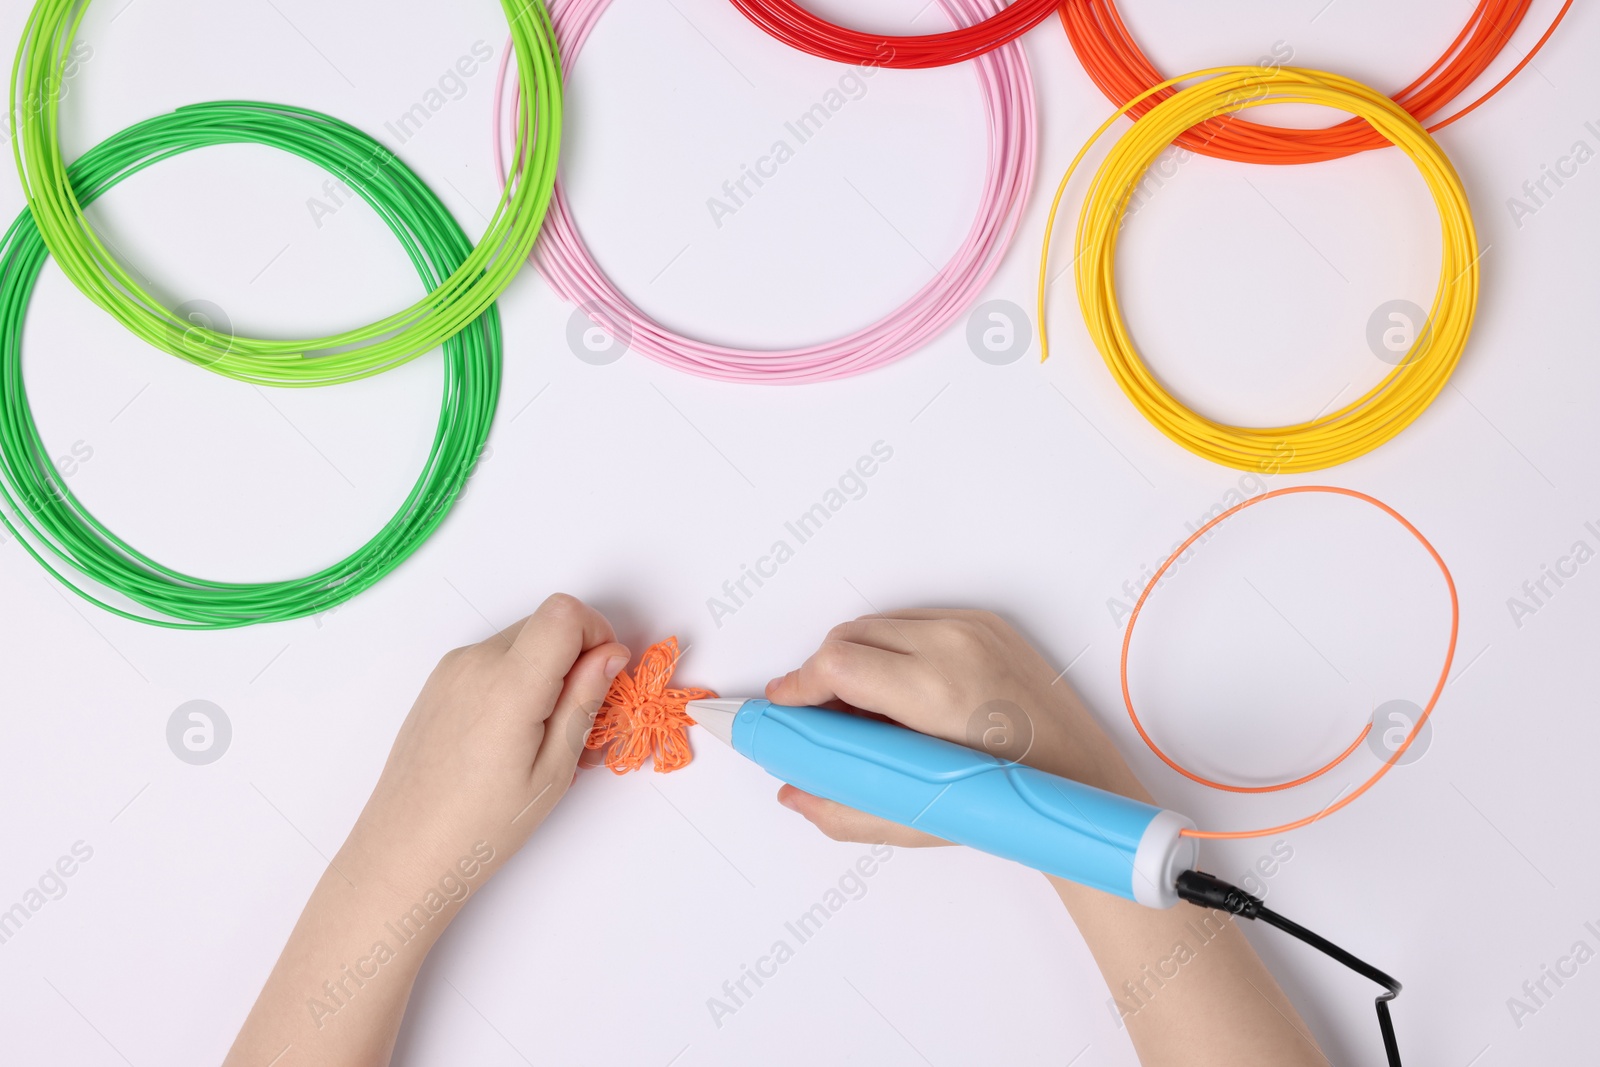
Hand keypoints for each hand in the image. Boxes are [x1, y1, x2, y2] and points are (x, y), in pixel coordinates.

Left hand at [338, 593, 628, 908]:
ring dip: (546, 671)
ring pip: (520, 643)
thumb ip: (585, 701)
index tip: (604, 677)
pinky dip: (516, 681)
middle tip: (580, 721)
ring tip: (544, 737)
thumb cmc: (483, 825)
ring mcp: (450, 670)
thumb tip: (611, 654)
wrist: (404, 851)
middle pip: (545, 624)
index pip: (565, 613)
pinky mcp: (437, 683)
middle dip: (575, 659)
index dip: (596, 634)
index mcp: (508, 684)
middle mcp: (474, 663)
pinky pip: (492, 661)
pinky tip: (513, 736)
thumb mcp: (553, 770)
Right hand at [764, 609, 1148, 846]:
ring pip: (879, 625)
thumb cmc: (1009, 799)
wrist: (1079, 777)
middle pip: (849, 636)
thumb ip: (842, 807)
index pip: (837, 662)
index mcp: (936, 689)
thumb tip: (795, 792)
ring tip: (859, 707)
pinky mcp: (986, 622)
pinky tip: (897, 689)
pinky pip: (915, 622)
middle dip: (822, 672)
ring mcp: (973, 628)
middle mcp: (955, 645)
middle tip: (818, 714)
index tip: (785, 704)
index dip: (799, 683)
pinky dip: (893, 648)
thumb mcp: (915, 817)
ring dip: (855, 657)